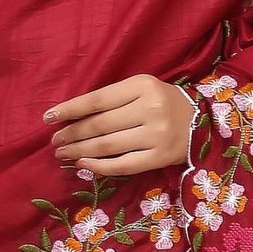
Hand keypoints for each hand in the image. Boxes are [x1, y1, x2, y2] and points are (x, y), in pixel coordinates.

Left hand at [44, 74, 195, 175]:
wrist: (203, 121)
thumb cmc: (163, 103)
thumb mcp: (142, 89)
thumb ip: (113, 99)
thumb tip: (71, 116)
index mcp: (143, 85)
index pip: (97, 99)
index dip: (70, 109)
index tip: (49, 118)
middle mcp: (150, 109)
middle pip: (100, 124)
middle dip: (72, 134)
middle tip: (55, 141)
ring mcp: (156, 135)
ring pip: (107, 145)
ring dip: (80, 151)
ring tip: (63, 153)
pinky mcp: (160, 157)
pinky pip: (123, 165)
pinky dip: (99, 166)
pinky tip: (83, 165)